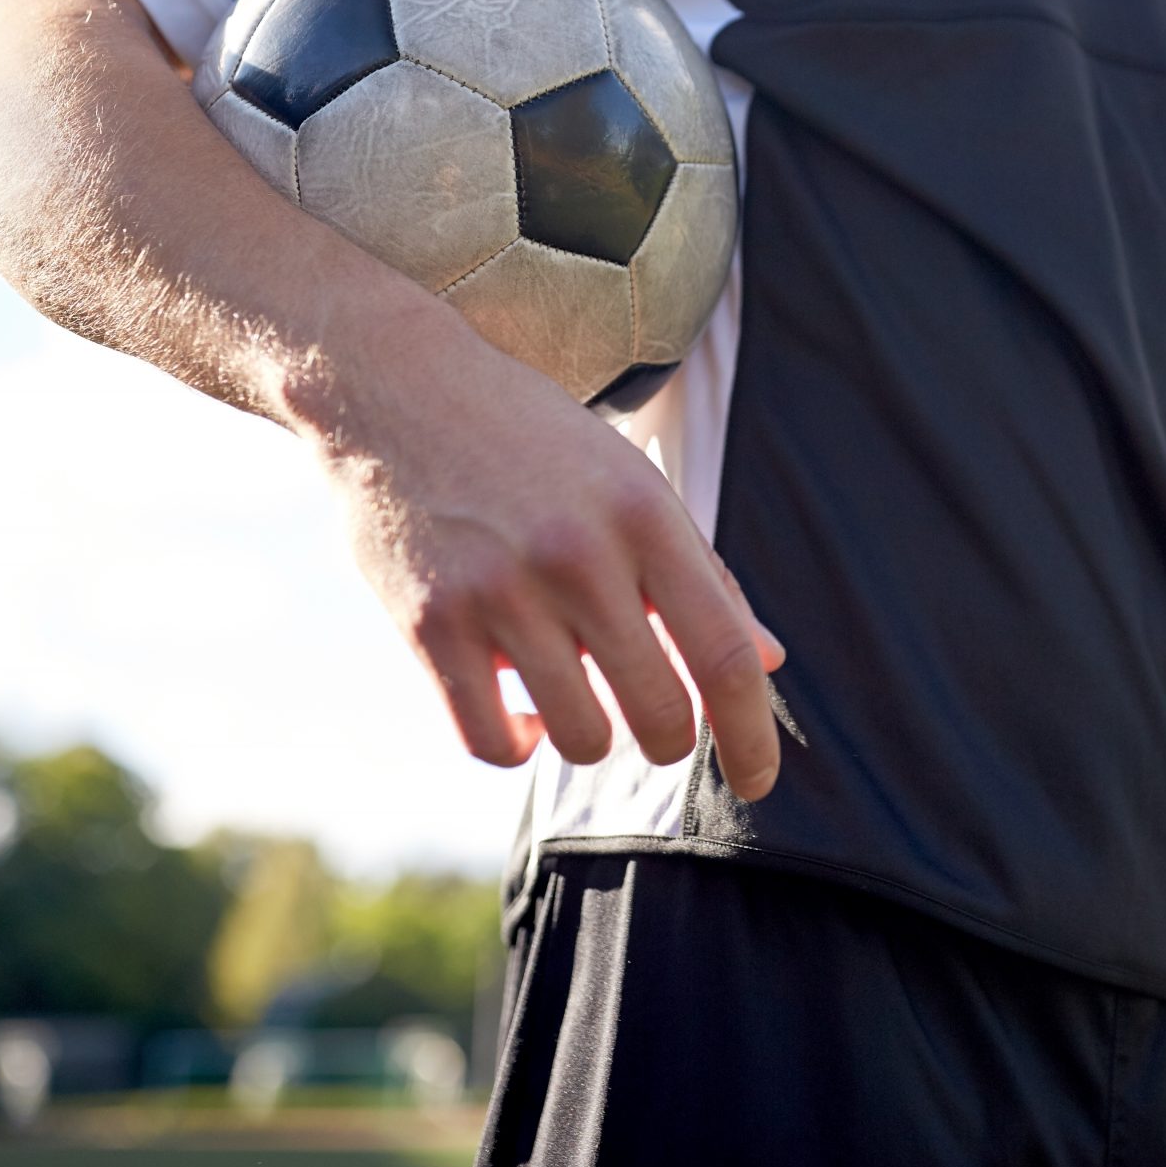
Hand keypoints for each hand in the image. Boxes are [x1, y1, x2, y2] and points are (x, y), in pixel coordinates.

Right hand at [301, 304, 785, 796]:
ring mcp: (499, 591)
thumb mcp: (630, 483)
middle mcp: (577, 555)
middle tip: (654, 722)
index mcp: (644, 515)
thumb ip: (701, 574)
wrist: (397, 388)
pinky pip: (491, 742)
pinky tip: (520, 711)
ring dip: (591, 738)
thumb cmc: (532, 442)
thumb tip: (768, 661)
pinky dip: (517, 744)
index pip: (723, 654)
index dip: (752, 733)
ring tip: (576, 694)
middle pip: (660, 713)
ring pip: (581, 738)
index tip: (759, 778)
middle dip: (670, 740)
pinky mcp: (429, 622)